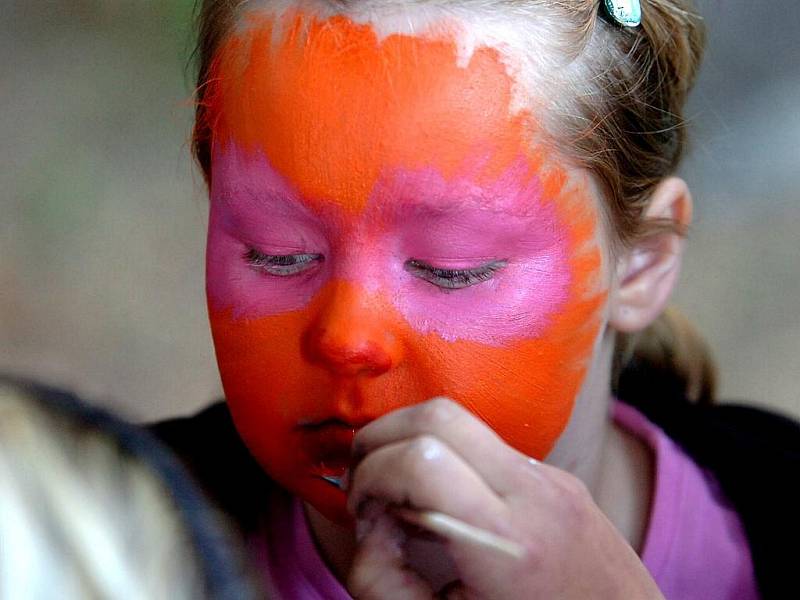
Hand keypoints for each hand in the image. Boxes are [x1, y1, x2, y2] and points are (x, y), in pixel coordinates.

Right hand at [346, 397, 663, 598]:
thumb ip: (383, 582)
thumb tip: (369, 523)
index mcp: (507, 544)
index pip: (421, 460)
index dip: (370, 476)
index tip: (362, 510)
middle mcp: (534, 494)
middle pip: (438, 416)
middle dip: (380, 438)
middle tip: (366, 484)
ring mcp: (551, 478)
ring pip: (460, 417)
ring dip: (410, 442)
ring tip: (401, 495)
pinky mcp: (556, 476)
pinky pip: (485, 443)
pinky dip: (443, 458)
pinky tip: (442, 505)